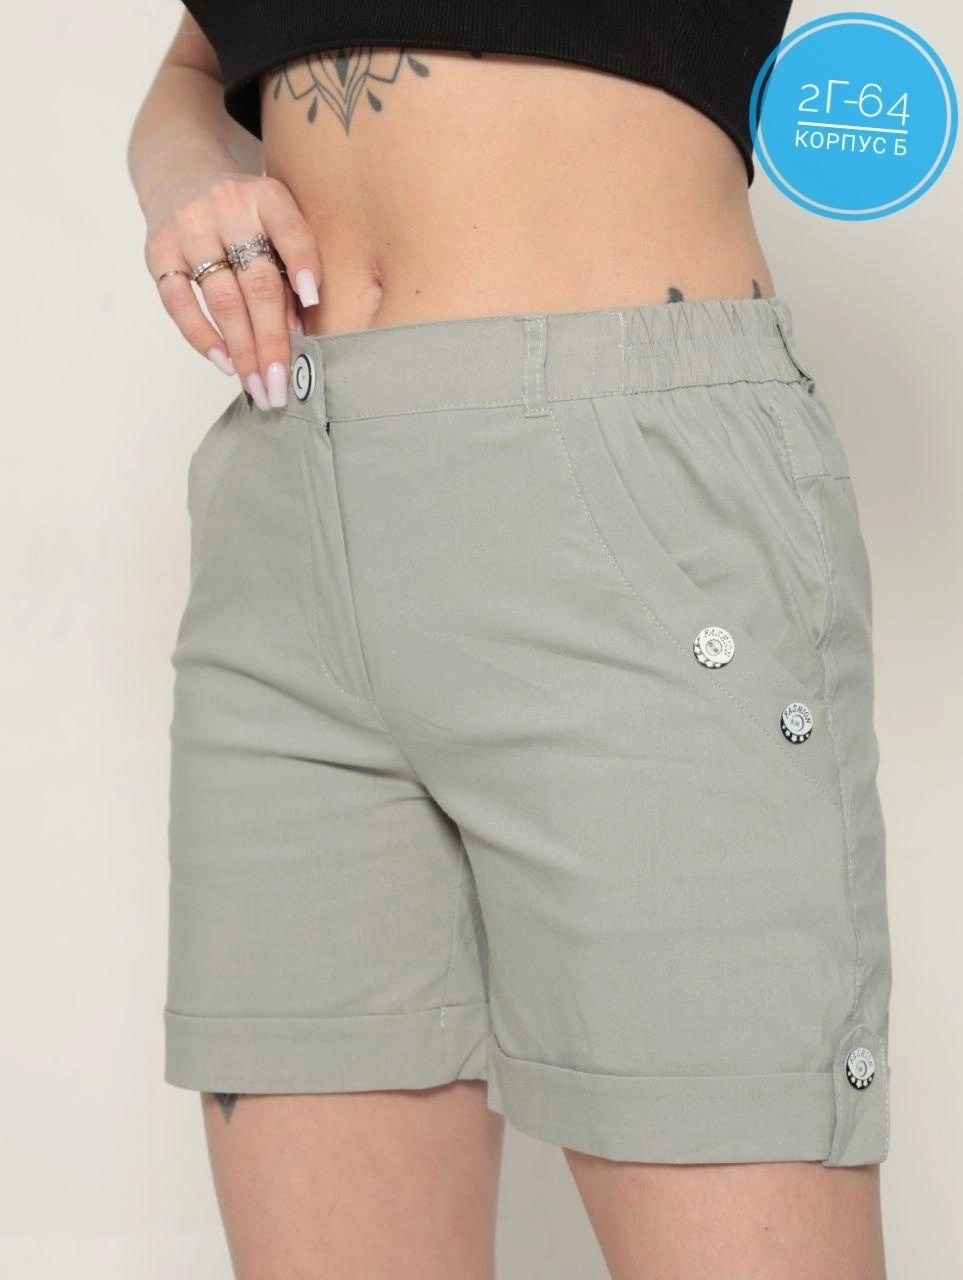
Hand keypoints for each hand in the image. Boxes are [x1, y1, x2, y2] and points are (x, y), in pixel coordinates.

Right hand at [143, 170, 322, 409]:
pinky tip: (224, 362)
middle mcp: (227, 208)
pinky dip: (202, 336)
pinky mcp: (158, 250)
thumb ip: (288, 269)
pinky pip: (179, 302)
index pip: (289, 231)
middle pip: (257, 283)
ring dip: (243, 350)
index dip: (304, 263)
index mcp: (265, 197)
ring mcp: (189, 228)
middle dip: (273, 340)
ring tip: (259, 386)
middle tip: (283, 384)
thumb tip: (299, 336)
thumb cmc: (244, 217)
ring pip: (223, 300)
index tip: (314, 301)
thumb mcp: (273, 224)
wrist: (182, 177)